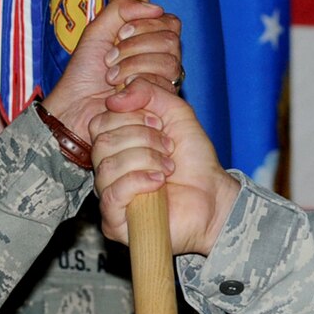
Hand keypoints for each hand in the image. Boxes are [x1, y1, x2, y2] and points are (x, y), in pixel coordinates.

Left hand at [44, 0, 182, 140]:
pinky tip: (119, 91)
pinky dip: (136, 83)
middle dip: (135, 46)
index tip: (120, 34)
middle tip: (110, 58)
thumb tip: (157, 8)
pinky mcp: (161, 105)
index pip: (170, 23)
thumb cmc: (84, 72)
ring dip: (133, 65)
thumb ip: (122, 8)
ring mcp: (165, 84)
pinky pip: (162, 85)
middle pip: (171, 41)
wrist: (75, 106)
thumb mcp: (98, 30)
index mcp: (152, 41)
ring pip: (169, 63)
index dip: (146, 24)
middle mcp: (163, 61)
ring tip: (111, 77)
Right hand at [89, 81, 239, 255]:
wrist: (213, 196)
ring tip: (168, 167)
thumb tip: (115, 96)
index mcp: (115, 144)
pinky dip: (139, 181)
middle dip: (143, 139)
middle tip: (168, 148)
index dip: (131, 118)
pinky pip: (113, 194)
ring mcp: (109, 195)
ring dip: (146, 160)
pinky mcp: (114, 221)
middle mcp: (107, 169)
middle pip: (103, 142)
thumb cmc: (194, 160)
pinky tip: (159, 182)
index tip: (160, 125)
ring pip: (109, 166)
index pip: (100, 121)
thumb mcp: (177, 113)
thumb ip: (149, 92)